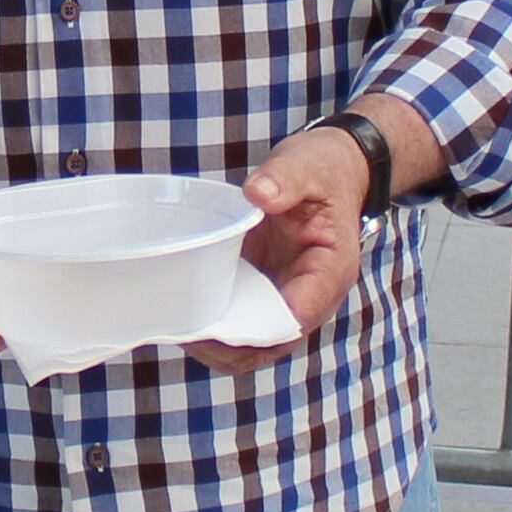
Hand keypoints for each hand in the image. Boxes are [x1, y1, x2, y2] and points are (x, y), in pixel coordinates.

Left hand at [205, 122, 372, 376]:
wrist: (333, 168)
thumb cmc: (323, 169)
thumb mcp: (306, 165)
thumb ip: (285, 178)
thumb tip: (258, 194)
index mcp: (330, 271)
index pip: (295, 317)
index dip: (254, 329)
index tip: (213, 324)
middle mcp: (313, 293)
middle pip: (272, 342)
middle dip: (229, 346)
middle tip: (183, 328)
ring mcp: (290, 294)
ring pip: (257, 342)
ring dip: (220, 344)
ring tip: (178, 325)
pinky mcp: (270, 289)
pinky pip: (246, 320)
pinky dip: (218, 324)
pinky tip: (186, 310)